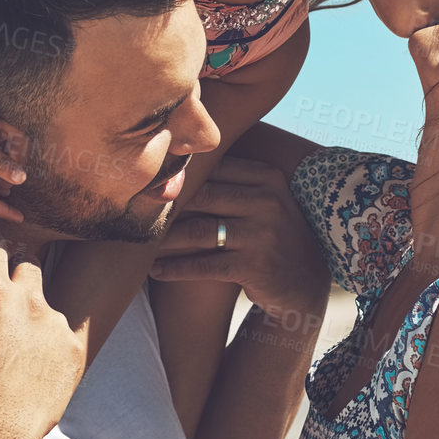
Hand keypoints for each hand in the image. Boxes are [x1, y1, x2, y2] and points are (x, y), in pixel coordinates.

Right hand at [0, 245, 84, 438]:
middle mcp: (28, 300)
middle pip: (28, 265)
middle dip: (16, 274)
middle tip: (2, 298)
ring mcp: (55, 324)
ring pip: (46, 302)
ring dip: (32, 313)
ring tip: (15, 342)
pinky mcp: (73, 348)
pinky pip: (66, 334)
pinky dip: (51, 344)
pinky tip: (35, 364)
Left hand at [149, 156, 329, 320]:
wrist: (304, 282)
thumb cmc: (274, 235)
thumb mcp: (267, 200)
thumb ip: (235, 180)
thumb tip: (182, 156)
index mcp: (268, 178)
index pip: (214, 168)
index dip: (179, 174)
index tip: (149, 179)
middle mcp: (268, 202)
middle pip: (202, 196)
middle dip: (167, 204)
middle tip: (134, 207)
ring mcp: (262, 234)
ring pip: (198, 231)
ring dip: (165, 239)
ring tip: (139, 242)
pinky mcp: (255, 266)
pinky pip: (204, 265)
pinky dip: (175, 268)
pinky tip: (155, 270)